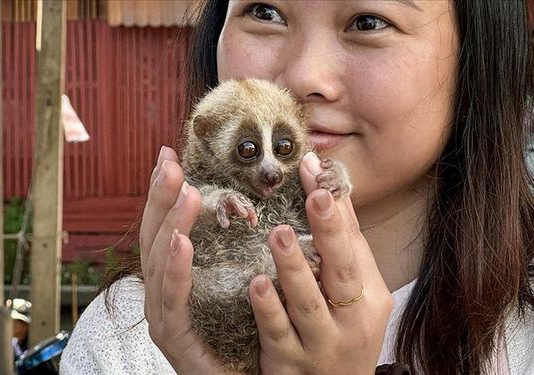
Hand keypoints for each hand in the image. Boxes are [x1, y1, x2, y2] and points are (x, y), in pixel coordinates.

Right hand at [139, 146, 242, 373]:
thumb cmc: (240, 334)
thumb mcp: (233, 282)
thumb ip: (228, 249)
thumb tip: (242, 206)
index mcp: (172, 275)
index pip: (164, 226)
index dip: (162, 192)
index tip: (168, 156)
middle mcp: (160, 291)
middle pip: (154, 236)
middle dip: (160, 198)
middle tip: (169, 163)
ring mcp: (162, 314)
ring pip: (159, 262)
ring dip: (170, 223)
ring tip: (182, 190)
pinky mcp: (174, 336)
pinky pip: (173, 299)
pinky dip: (175, 269)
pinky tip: (181, 242)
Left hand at [249, 152, 393, 373]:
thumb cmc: (343, 333)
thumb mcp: (353, 293)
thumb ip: (342, 245)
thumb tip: (330, 187)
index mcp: (369, 295)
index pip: (353, 243)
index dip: (335, 208)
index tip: (315, 171)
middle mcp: (351, 319)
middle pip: (341, 271)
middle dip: (329, 232)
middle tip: (315, 197)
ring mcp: (322, 343)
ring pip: (308, 302)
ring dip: (293, 267)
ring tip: (278, 234)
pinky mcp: (291, 362)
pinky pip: (278, 333)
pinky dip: (269, 309)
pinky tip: (256, 285)